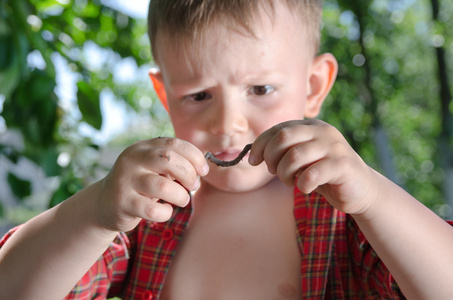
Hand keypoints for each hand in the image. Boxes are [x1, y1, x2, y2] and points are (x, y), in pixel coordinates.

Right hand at [97, 137, 208, 231]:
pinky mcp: (123, 203)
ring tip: (182, 199)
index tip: (204, 171)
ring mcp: (125, 181)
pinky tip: (165, 211)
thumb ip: (174, 162)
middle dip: (188, 174)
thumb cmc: (140, 184)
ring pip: (164, 187)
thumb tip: (202, 167)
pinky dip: (166, 213)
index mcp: (143, 147)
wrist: (104, 203)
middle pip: (169, 159)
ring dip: (181, 196)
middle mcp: (132, 160)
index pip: (174, 143)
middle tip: (193, 186)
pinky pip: (153, 210)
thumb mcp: (153, 167)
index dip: (195, 156)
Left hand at [249, 119, 377, 214]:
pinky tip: (306, 188)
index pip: (277, 129)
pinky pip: (312, 174)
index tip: (253, 161)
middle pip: (283, 137)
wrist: (361, 189)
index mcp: (310, 126)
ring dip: (285, 174)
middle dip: (271, 158)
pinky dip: (302, 184)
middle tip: (274, 172)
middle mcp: (322, 131)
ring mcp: (334, 146)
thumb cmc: (324, 174)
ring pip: (294, 156)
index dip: (260, 145)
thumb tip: (253, 153)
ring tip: (291, 182)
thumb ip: (283, 152)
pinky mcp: (343, 164)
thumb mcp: (301, 159)